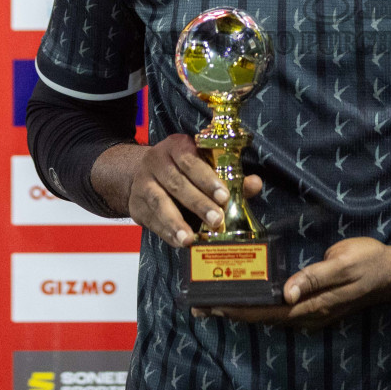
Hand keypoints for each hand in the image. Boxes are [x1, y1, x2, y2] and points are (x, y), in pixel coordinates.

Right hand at [91, 135, 262, 247]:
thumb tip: (255, 184)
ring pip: (159, 202)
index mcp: (177, 147)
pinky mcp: (136, 205)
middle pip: (177, 183)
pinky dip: (166, 232)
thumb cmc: (183, 171)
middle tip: (216, 220)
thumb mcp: (203, 165)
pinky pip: (151, 219)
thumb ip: (229, 176)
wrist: (142, 174)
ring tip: (190, 238)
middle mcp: (156, 162)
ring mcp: (143, 183)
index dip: (208, 179)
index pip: (191, 161)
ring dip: (175, 222)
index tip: (224, 197)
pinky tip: (179, 242)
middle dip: (198, 203)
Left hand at [203, 235, 390, 329]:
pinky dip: (259, 304)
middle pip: (262, 316)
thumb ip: (316, 277)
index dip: (237, 310)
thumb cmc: (370, 261)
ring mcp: (312, 311)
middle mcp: (308, 313)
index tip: (211, 306)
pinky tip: (248, 297)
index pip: (266, 311)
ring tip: (214, 303)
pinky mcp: (315, 304)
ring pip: (269, 314)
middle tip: (199, 306)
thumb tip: (287, 292)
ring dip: (242, 309)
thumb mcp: (344, 263)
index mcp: (312, 305)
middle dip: (231, 312)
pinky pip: (280, 309)